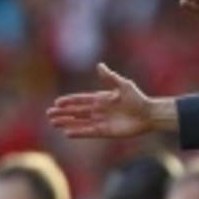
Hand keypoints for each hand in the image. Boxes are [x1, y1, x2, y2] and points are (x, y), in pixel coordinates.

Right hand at [46, 64, 175, 137]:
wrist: (149, 114)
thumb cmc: (138, 98)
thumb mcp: (124, 85)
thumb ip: (110, 78)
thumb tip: (99, 65)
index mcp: (101, 99)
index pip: (81, 100)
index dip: (69, 101)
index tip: (57, 102)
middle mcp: (99, 110)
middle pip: (77, 112)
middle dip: (63, 113)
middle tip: (49, 114)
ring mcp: (101, 121)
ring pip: (80, 122)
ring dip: (67, 123)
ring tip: (54, 123)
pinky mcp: (106, 131)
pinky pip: (89, 132)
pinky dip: (79, 132)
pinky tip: (67, 133)